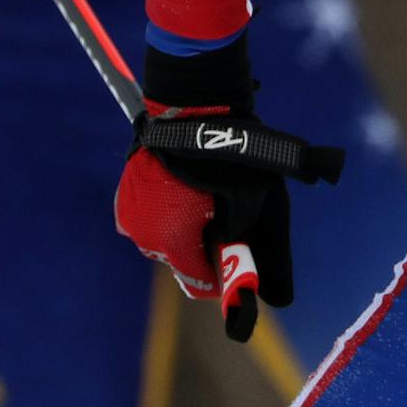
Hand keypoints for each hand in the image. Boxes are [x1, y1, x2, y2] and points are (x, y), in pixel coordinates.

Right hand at [115, 37, 342, 341]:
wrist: (194, 108)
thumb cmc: (230, 158)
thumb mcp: (253, 207)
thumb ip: (255, 254)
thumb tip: (281, 299)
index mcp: (173, 244)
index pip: (200, 284)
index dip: (223, 274)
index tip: (237, 256)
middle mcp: (145, 237)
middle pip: (181, 260)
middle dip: (202, 247)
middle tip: (221, 215)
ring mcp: (131, 216)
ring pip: (164, 238)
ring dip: (183, 227)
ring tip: (203, 195)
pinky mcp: (125, 197)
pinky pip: (150, 217)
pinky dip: (167, 210)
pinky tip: (184, 188)